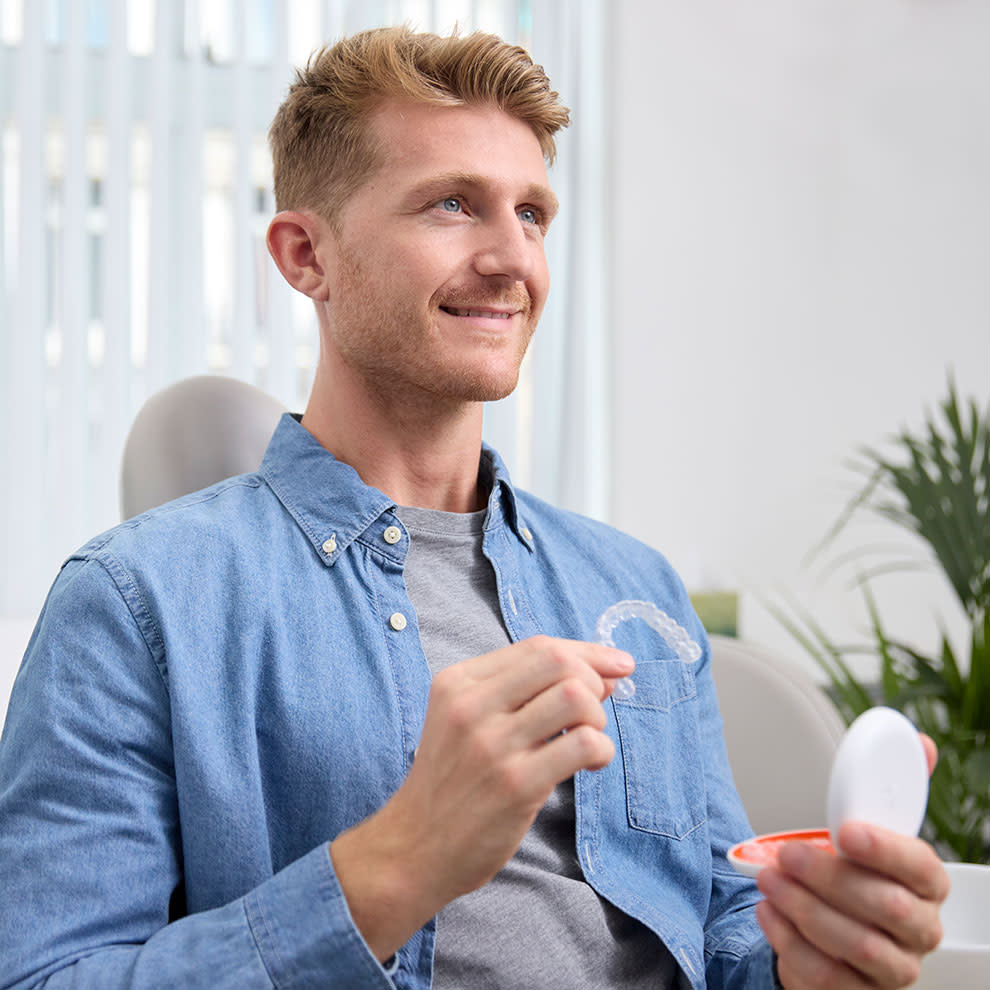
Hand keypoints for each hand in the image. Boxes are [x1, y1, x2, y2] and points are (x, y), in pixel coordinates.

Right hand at [330, 635, 632, 959]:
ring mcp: (493, 745)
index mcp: (458, 682)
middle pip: (558, 662)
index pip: (538, 647)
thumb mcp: (466, 720)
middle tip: (592, 711)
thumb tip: (604, 672)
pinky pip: (583, 744)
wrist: (414, 848)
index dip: (587, 652)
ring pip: (575, 697)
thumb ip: (523, 692)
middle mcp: (472, 705)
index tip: (618, 663)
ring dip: (597, 717)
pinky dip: (602, 750)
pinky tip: (591, 764)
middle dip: (593, 679)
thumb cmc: (452, 781)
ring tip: (587, 739)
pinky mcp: (516, 784)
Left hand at [756, 735, 949, 988]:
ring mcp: (892, 967)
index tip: (844, 831)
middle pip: (885, 907)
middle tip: (786, 854)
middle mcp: (918, 930)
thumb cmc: (854, 873)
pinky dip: (789, 940)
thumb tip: (918, 741)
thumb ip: (889, 789)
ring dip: (803, 907)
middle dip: (829, 877)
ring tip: (768, 880)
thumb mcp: (870, 830)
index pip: (921, 868)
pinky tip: (768, 912)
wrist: (831, 928)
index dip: (885, 849)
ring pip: (855, 944)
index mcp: (927, 884)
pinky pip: (826, 976)